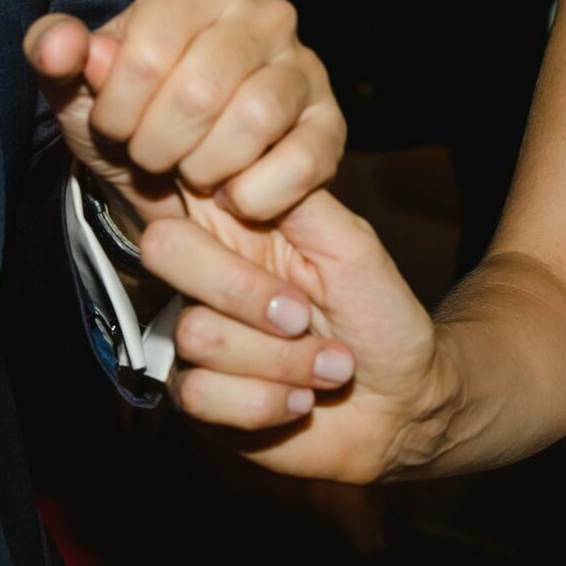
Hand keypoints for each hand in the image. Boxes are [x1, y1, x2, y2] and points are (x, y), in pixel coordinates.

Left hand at [23, 0, 343, 224]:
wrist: (174, 170)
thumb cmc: (129, 113)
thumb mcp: (78, 86)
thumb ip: (54, 54)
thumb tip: (57, 43)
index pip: (148, 50)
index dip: (118, 106)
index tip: (112, 124)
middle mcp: (264, 12)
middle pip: (201, 89)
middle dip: (157, 143)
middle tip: (146, 154)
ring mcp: (305, 66)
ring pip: (255, 120)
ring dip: (204, 167)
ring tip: (188, 171)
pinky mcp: (330, 123)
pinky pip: (301, 161)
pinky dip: (255, 193)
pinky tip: (231, 195)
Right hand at [138, 189, 446, 483]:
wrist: (401, 406)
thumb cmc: (381, 319)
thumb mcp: (352, 246)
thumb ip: (296, 198)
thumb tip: (239, 159)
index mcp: (238, 225)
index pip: (180, 181)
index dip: (196, 188)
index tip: (253, 219)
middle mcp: (205, 275)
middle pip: (164, 249)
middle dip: (245, 291)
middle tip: (302, 316)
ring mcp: (195, 334)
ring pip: (195, 334)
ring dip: (282, 361)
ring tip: (327, 365)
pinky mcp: (197, 394)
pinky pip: (202, 394)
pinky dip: (267, 402)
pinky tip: (298, 399)